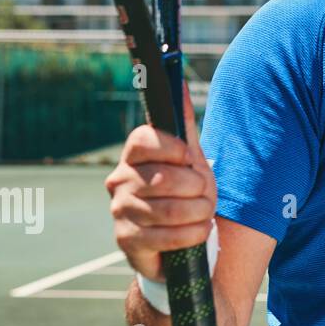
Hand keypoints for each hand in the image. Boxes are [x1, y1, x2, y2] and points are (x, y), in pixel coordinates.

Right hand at [104, 84, 216, 281]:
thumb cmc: (185, 191)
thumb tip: (180, 83)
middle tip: (204, 193)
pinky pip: (169, 237)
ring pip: (171, 210)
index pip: (143, 138)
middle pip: (164, 179)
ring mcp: (120, 213)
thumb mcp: (189, 157)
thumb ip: (183, 123)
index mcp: (133, 156)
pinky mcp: (127, 242)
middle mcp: (119, 181)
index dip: (172, 148)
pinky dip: (193, 234)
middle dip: (198, 188)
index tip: (190, 158)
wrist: (179, 238)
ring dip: (199, 212)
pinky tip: (197, 231)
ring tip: (203, 213)